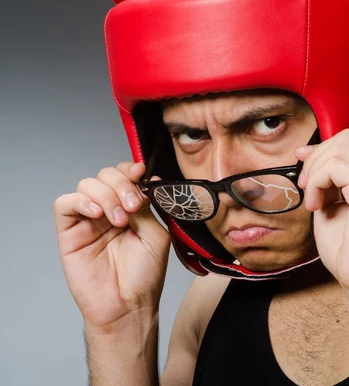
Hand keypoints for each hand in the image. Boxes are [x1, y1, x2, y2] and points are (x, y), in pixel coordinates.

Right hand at [54, 162, 169, 333]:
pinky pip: (65, 203)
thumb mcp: (156, 234)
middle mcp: (109, 210)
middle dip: (121, 183)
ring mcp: (88, 220)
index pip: (125, 176)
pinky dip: (81, 201)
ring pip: (87, 185)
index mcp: (131, 209)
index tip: (140, 172)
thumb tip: (146, 179)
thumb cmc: (144, 275)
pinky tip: (97, 214)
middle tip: (133, 205)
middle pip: (105, 175)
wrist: (127, 305)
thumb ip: (148, 206)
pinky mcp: (69, 232)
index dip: (130, 170)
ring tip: (120, 220)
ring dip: (106, 195)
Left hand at [295, 129, 348, 293]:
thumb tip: (305, 151)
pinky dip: (318, 182)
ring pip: (341, 147)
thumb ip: (324, 178)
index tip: (304, 172)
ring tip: (313, 200)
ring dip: (316, 171)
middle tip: (307, 189)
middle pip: (347, 138)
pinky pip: (336, 166)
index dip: (323, 151)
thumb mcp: (332, 204)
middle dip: (317, 158)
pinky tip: (317, 207)